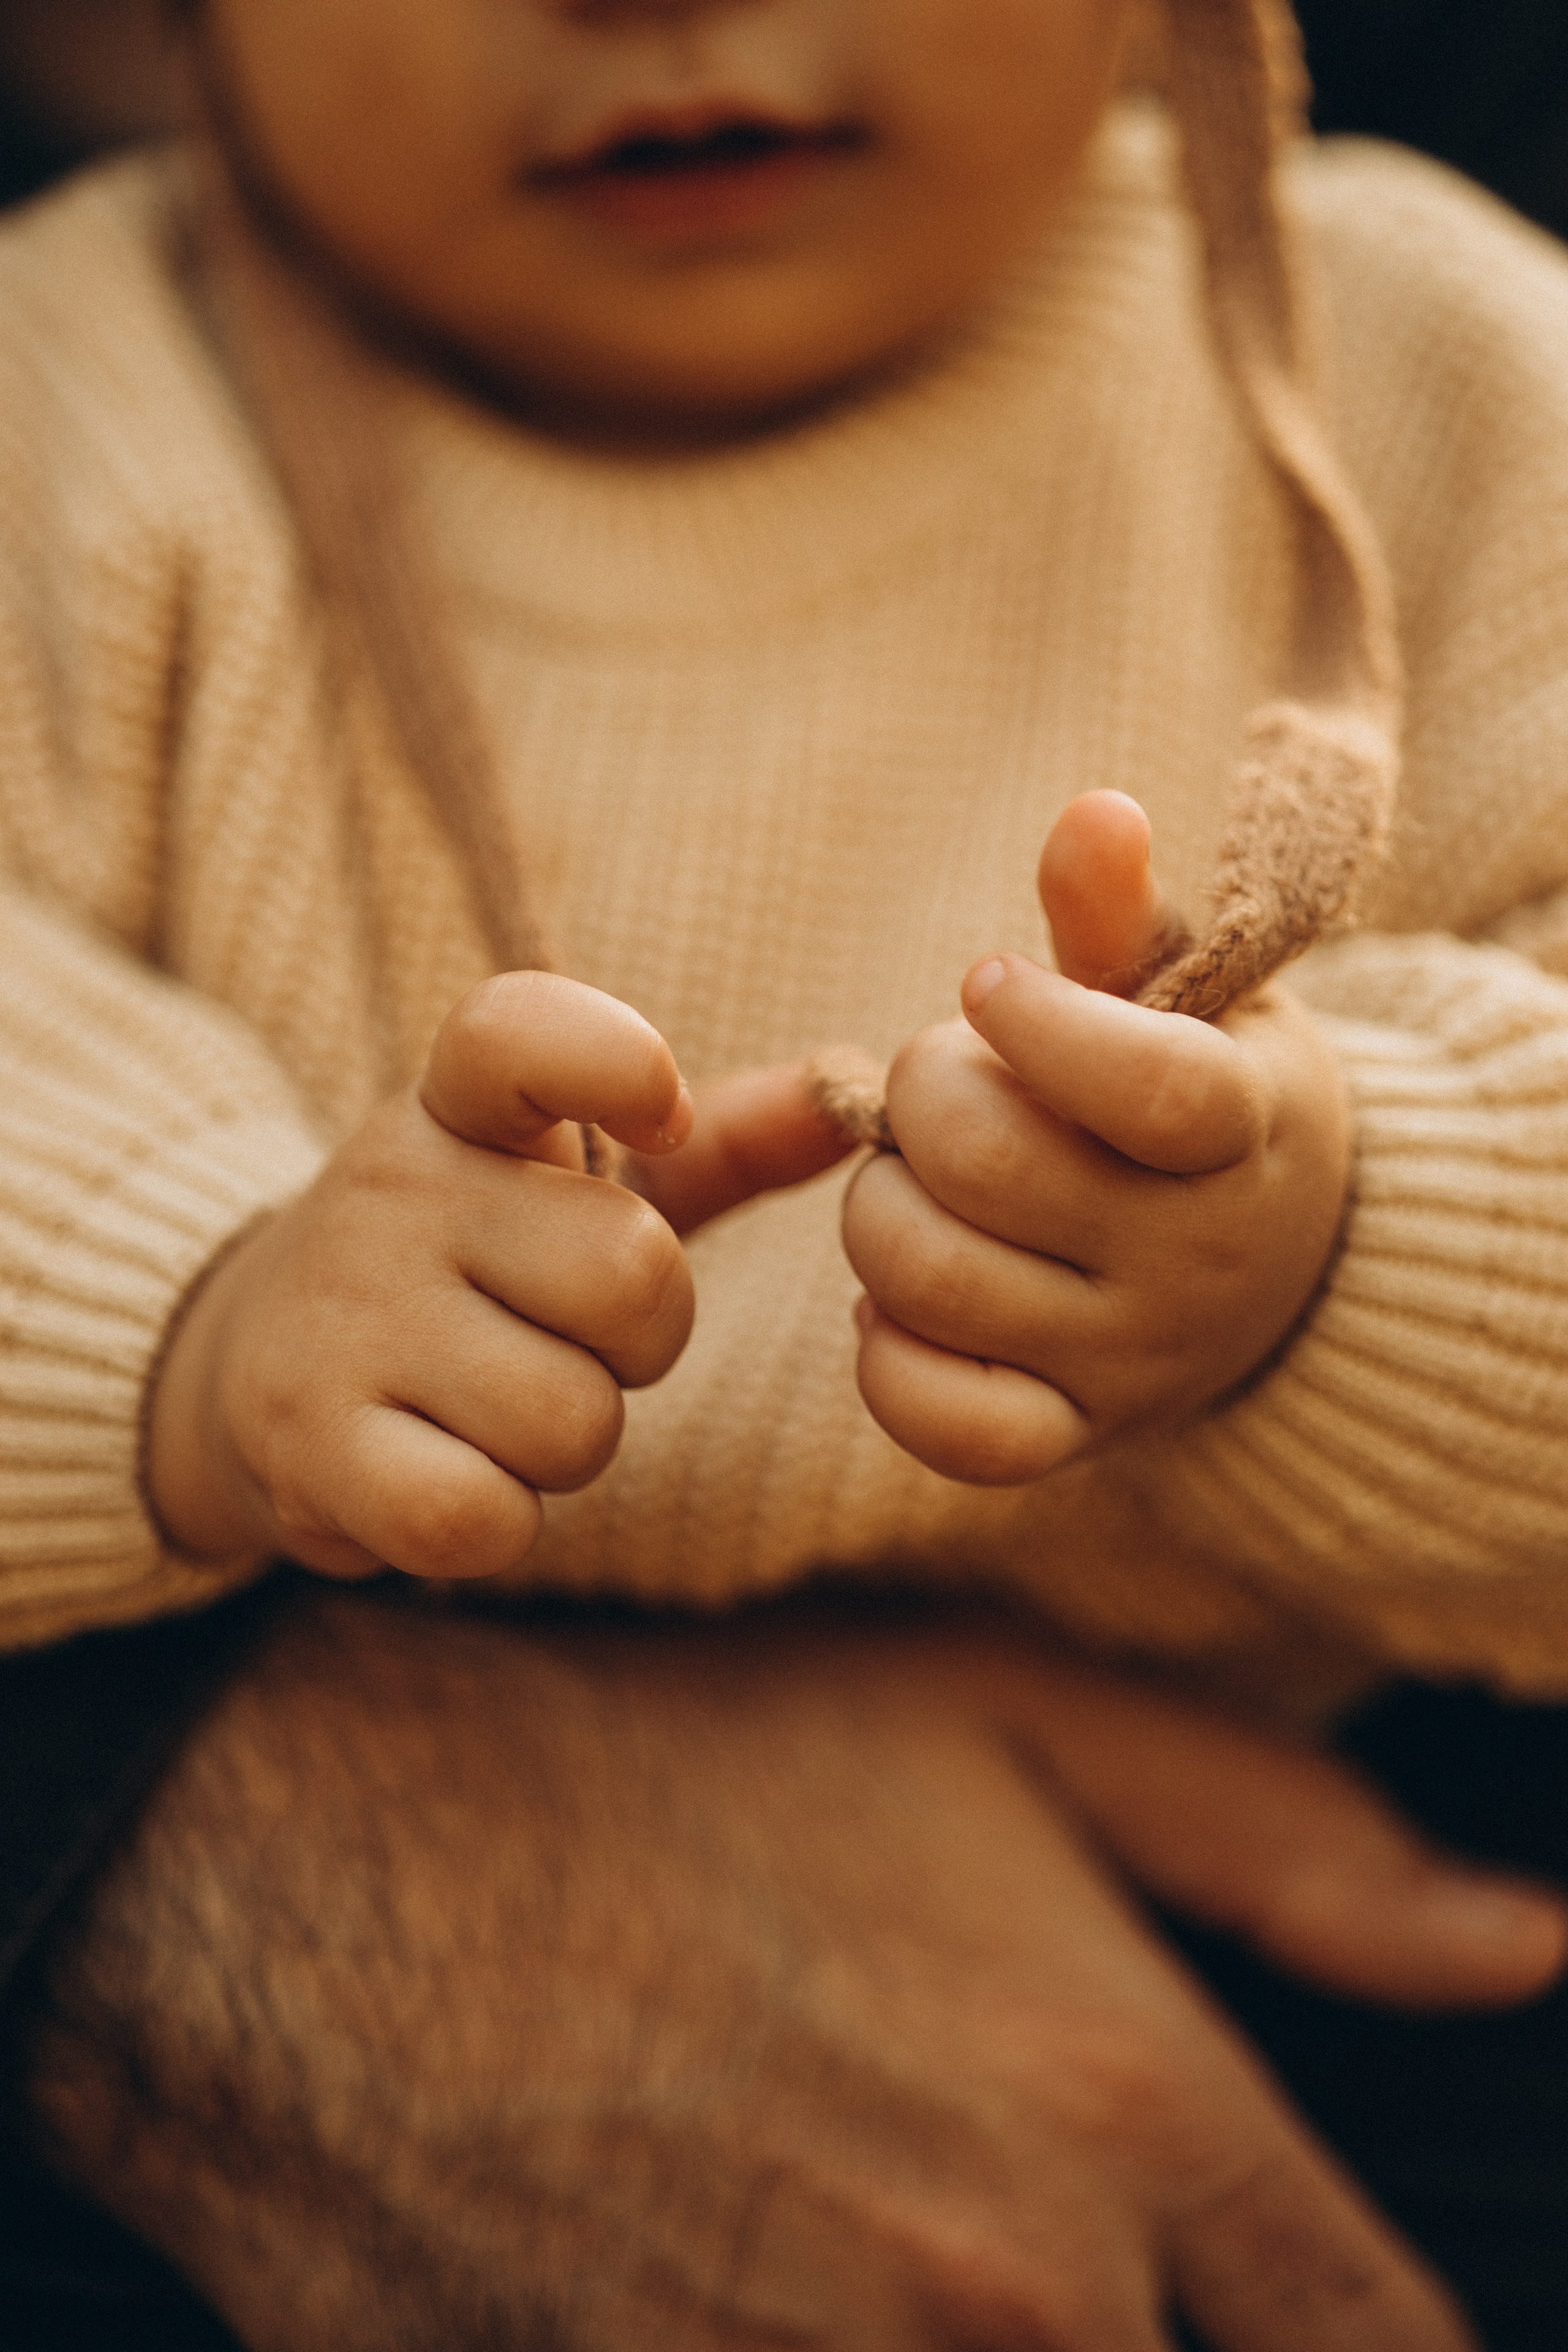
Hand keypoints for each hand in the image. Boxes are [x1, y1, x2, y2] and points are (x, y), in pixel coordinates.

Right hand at [26, 1592, 1563, 2351]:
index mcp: (1115, 2121)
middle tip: (1014, 2210)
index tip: (1301, 2307)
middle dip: (1152, 2332)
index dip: (1355, 2339)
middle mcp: (991, 2309)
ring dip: (968, 2343)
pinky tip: (734, 2252)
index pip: (1376, 2351)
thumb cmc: (671, 1758)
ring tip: (848, 2210)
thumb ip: (1290, 1844)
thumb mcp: (1000, 1717)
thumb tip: (1521, 1942)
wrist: (325, 1858)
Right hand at [148, 971, 849, 1578]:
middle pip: (629, 1275)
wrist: (251, 1362)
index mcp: (457, 1109)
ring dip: (572, 1441)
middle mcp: (390, 1190)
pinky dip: (500, 1522)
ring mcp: (340, 1317)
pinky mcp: (307, 1443)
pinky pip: (478, 1515)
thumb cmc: (470, 1266)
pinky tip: (454, 1474)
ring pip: (571, 1417)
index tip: (661, 1112)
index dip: (615, 1058)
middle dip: (642, 1341)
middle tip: (572, 1338)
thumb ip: (722, 1142)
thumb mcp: (577, 1185)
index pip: (518, 1031)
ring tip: (500, 1407)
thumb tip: (852, 1084)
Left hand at [844, 792, 1351, 1481]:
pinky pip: (946, 1426)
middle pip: (985, 1167)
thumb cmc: (1203, 1095)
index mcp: (1244, 1129)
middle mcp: (1198, 1259)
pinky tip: (899, 1302)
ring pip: (932, 1284)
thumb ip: (1122, 917)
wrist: (1284, 1268)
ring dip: (881, 1213)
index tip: (990, 986)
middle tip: (939, 1088)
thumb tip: (1095, 813)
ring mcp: (1135, 1362)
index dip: (1033, 1022)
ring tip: (919, 1186)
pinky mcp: (1074, 1436)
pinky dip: (888, 1356)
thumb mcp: (1192, 997)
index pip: (1145, 1082)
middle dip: (919, 1101)